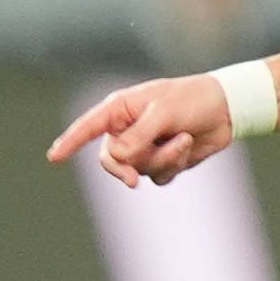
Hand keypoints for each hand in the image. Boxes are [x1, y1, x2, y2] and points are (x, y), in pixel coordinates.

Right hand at [48, 74, 237, 188]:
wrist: (226, 109)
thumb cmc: (192, 100)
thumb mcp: (165, 112)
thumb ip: (140, 135)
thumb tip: (117, 157)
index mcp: (121, 109)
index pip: (88, 127)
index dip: (70, 142)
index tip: (54, 157)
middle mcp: (127, 130)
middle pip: (109, 160)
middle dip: (122, 170)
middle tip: (132, 181)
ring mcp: (144, 147)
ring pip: (139, 169)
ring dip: (163, 158)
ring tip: (183, 138)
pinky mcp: (162, 161)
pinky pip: (159, 175)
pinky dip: (175, 163)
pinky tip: (188, 145)